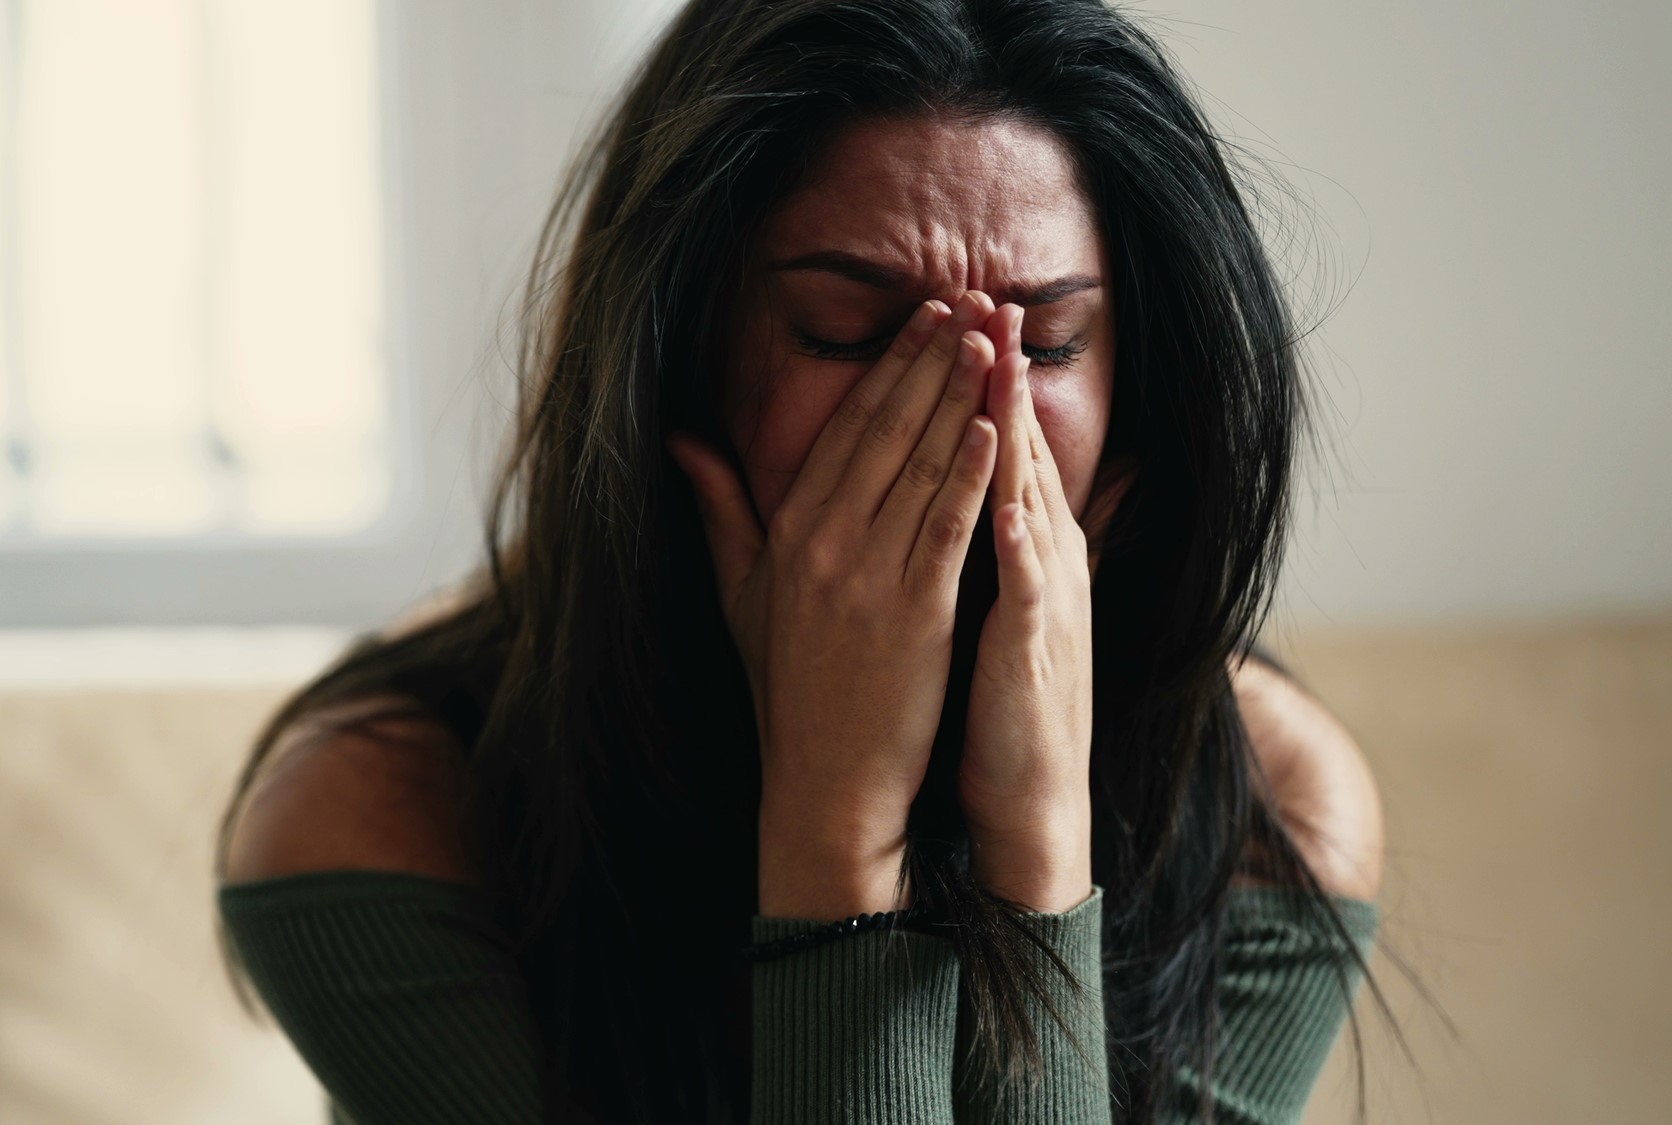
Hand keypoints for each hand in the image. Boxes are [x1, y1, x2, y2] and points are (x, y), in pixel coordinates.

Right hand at [667, 292, 1002, 918]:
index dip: (887, 367)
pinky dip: (970, 474)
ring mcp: (869, 577)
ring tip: (989, 342)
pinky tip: (995, 428)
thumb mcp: (743, 594)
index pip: (844, 430)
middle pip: (885, 432)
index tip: (922, 316)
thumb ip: (722, 511)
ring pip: (920, 468)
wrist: (825, 777)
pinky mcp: (915, 614)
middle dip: (929, 361)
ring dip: (958, 399)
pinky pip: (946, 529)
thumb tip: (683, 442)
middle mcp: (825, 543)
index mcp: (790, 531)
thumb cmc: (792, 686)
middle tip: (968, 300)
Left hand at [958, 304, 1131, 912]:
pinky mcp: (1034, 652)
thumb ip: (981, 543)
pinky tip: (1004, 504)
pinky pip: (1027, 592)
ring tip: (997, 368)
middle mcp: (1042, 562)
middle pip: (1020, 455)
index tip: (954, 315)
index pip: (998, 448)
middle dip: (1000, 379)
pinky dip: (1019, 545)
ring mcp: (1044, 603)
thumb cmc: (996, 698)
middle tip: (984, 302)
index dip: (978, 382)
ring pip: (1030, 503)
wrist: (1029, 793)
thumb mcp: (987, 606)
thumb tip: (974, 493)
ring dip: (1016, 436)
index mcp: (1021, 548)